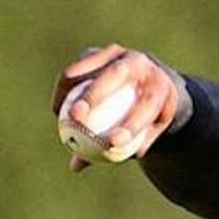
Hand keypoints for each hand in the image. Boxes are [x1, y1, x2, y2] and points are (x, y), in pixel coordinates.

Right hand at [50, 44, 180, 170]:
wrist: (150, 82)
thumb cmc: (146, 119)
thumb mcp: (141, 136)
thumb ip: (113, 148)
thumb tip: (78, 166)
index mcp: (161, 86)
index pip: (148, 104)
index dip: (131, 124)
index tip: (113, 143)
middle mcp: (142, 63)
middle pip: (117, 76)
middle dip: (95, 94)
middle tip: (77, 118)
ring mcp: (120, 54)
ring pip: (93, 68)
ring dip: (74, 88)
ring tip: (60, 113)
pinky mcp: (100, 52)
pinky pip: (78, 68)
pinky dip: (66, 86)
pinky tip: (57, 107)